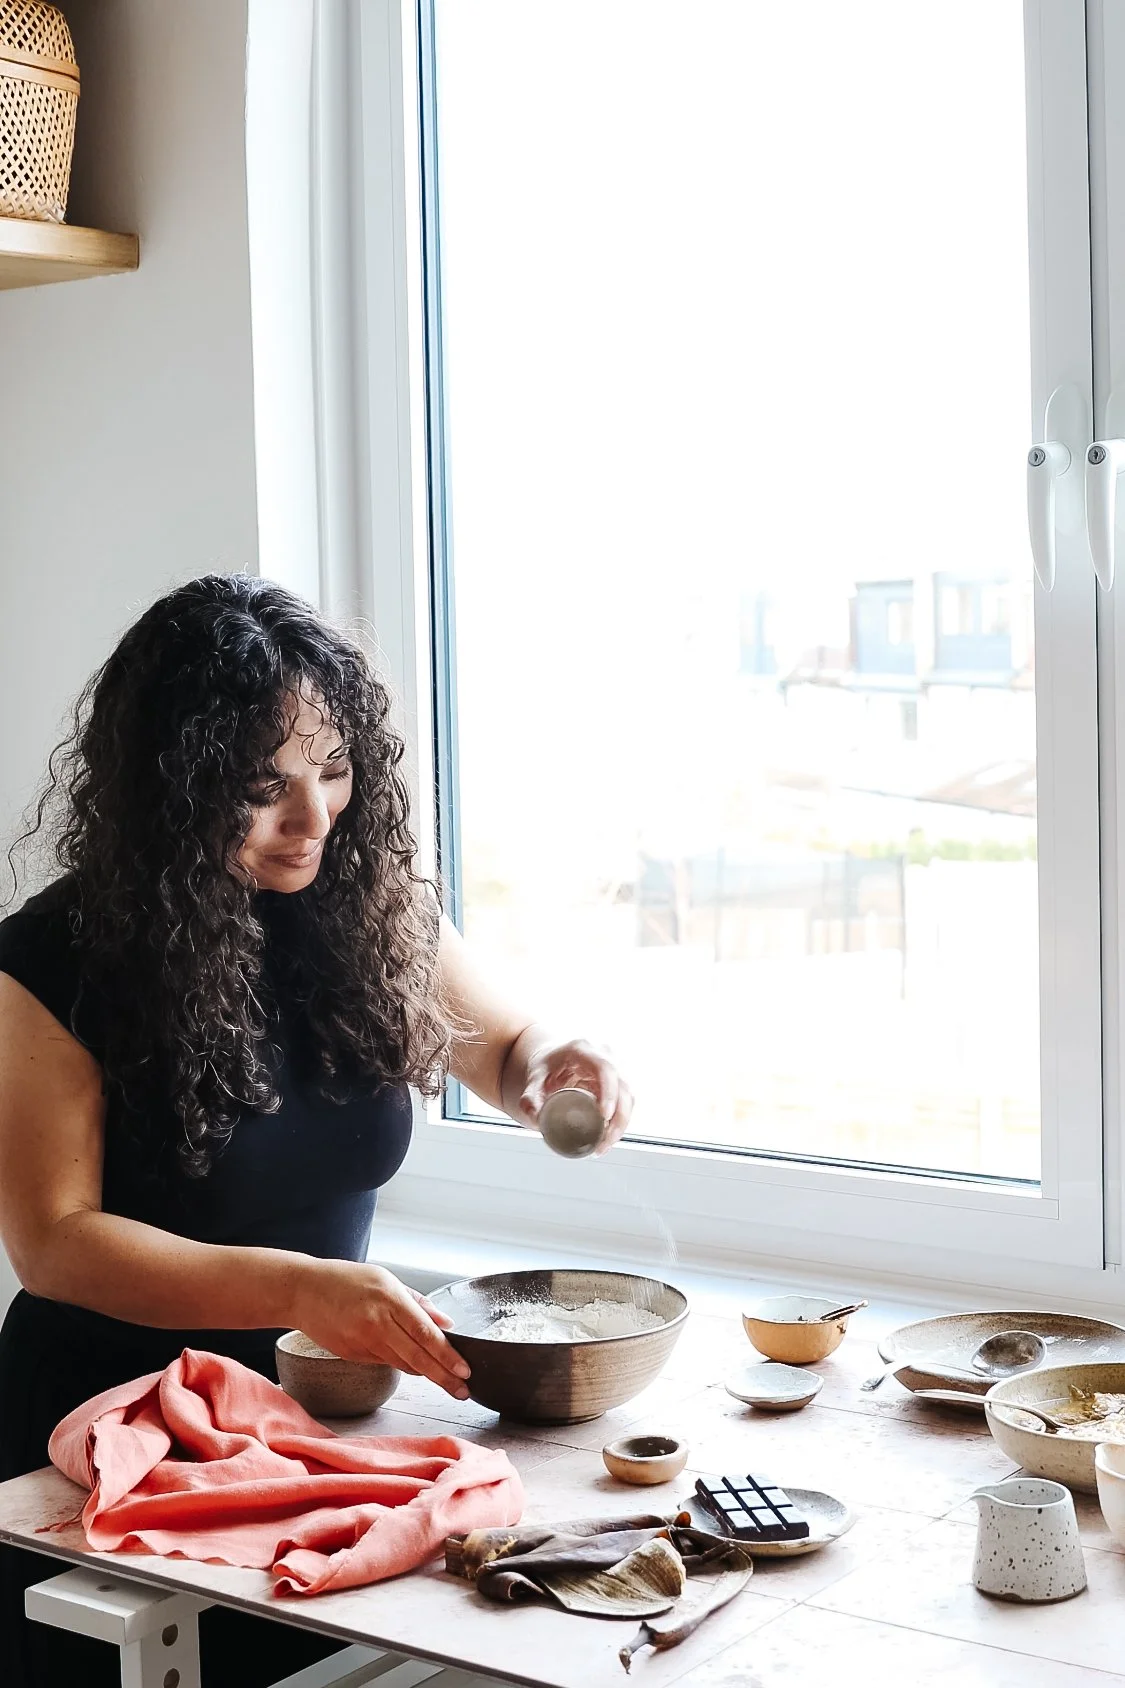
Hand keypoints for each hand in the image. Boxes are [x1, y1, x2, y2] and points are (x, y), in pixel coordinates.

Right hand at [292, 1260, 470, 1398]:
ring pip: (403, 1364)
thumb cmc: (345, 1280)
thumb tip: (445, 1322)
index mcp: (389, 1299)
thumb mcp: (385, 1279)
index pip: (426, 1333)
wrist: (302, 1292)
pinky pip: (385, 1363)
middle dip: (444, 1377)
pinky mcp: (352, 1355)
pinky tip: (416, 1366)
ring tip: (448, 1380)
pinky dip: (402, 1364)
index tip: (465, 1369)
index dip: (447, 1354)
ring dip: (426, 1373)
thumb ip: (417, 1302)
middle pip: (417, 1357)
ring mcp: (363, 1342)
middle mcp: (377, 1323)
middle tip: (463, 1390)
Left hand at [517, 1038, 633, 1153]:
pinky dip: (620, 1121)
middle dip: (618, 1118)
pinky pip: (625, 1102)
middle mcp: (603, 1055)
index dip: (609, 1093)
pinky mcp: (616, 1082)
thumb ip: (529, 1099)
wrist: (550, 1058)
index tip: (604, 1116)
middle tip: (603, 1142)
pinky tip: (608, 1138)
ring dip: (621, 1123)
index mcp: (582, 1049)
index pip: (605, 1068)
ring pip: (628, 1096)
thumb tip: (537, 1120)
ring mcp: (613, 1067)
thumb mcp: (533, 1079)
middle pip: (622, 1086)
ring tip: (603, 1146)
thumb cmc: (544, 1065)